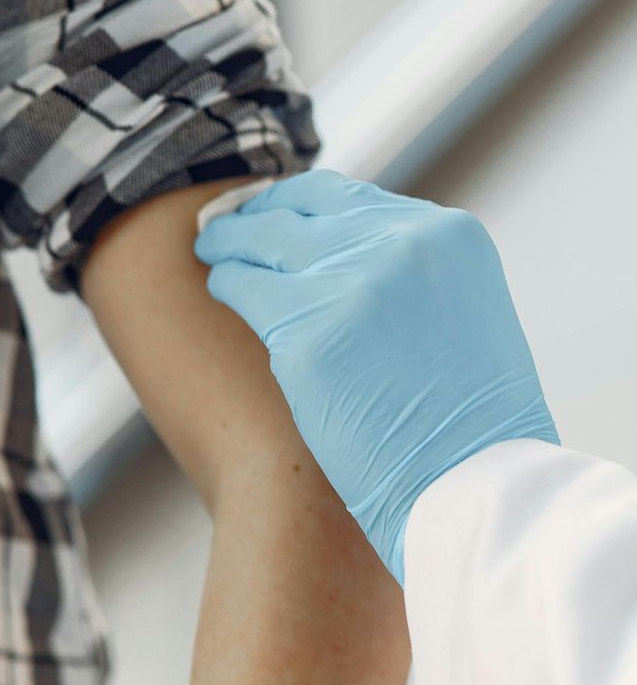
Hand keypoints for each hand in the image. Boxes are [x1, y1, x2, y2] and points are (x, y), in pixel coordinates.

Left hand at [194, 169, 558, 582]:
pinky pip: (243, 288)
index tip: (276, 212)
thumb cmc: (469, 427)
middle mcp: (400, 244)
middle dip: (259, 215)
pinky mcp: (305, 334)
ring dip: (232, 243)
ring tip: (212, 249)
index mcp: (448, 235)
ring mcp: (350, 285)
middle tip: (227, 225)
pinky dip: (226, 284)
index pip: (349, 197)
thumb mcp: (462, 318)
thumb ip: (412, 277)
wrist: (471, 487)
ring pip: (263, 241)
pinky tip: (219, 288)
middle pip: (300, 210)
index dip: (302, 204)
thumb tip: (348, 259)